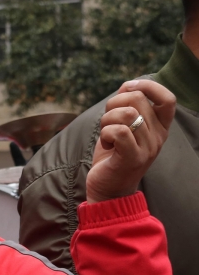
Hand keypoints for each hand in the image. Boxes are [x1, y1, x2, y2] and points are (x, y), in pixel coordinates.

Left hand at [86, 80, 174, 203]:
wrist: (109, 189)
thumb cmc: (113, 156)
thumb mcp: (124, 127)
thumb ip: (128, 106)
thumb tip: (128, 85)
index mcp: (159, 127)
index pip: (168, 98)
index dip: (148, 86)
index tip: (128, 88)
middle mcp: (158, 137)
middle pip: (137, 99)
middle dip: (113, 104)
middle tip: (107, 122)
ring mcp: (148, 148)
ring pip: (127, 113)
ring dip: (106, 120)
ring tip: (106, 135)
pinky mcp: (133, 158)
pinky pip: (119, 131)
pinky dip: (105, 133)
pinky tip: (107, 145)